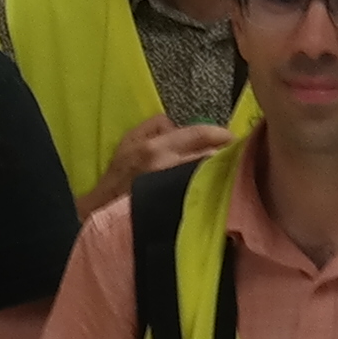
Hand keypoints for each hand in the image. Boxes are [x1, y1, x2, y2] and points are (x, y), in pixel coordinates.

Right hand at [95, 119, 234, 206]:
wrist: (105, 212)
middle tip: (232, 151)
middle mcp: (169, 169)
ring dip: (219, 169)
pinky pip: (204, 191)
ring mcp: (177, 190)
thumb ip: (156, 127)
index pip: (198, 134)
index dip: (219, 133)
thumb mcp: (129, 141)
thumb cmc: (117, 177)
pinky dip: (211, 185)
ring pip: (210, 174)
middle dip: (224, 152)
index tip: (230, 136)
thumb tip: (180, 126)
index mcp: (156, 149)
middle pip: (210, 155)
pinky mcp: (182, 207)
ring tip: (223, 169)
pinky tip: (212, 187)